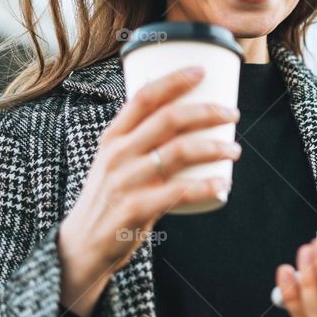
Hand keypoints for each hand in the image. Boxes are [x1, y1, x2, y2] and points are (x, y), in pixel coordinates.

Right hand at [58, 65, 241, 316]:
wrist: (81, 245)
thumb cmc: (108, 197)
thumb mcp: (114, 161)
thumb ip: (140, 140)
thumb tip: (181, 115)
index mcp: (113, 137)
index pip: (144, 97)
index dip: (175, 79)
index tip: (202, 71)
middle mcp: (118, 154)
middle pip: (169, 119)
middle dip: (208, 111)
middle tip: (233, 114)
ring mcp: (126, 181)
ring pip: (179, 152)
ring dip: (214, 147)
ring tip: (234, 149)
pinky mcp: (135, 210)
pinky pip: (178, 192)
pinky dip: (205, 186)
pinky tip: (223, 183)